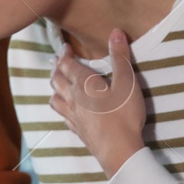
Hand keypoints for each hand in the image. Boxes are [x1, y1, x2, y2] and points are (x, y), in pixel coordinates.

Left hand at [49, 29, 146, 177]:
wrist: (118, 150)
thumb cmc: (123, 115)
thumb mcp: (127, 82)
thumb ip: (121, 57)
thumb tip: (116, 32)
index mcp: (83, 84)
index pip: (68, 65)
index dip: (64, 54)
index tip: (65, 47)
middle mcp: (72, 99)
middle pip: (57, 80)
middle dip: (57, 68)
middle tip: (58, 61)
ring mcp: (72, 115)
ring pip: (55, 98)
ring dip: (55, 87)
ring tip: (57, 82)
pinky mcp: (76, 129)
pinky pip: (62, 114)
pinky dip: (61, 105)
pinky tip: (66, 108)